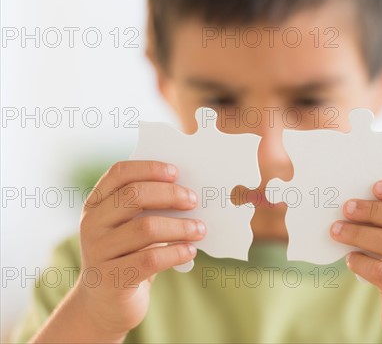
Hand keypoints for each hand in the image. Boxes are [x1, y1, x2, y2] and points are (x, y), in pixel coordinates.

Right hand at [74, 161, 204, 338]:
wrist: (104, 304)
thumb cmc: (127, 255)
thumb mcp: (131, 228)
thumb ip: (148, 208)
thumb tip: (188, 193)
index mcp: (96, 204)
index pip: (119, 173)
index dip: (149, 168)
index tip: (176, 172)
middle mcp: (92, 224)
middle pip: (134, 196)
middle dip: (170, 195)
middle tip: (194, 201)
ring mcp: (98, 252)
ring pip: (146, 228)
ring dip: (180, 226)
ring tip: (199, 229)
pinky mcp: (111, 279)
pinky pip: (150, 259)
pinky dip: (176, 252)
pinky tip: (190, 250)